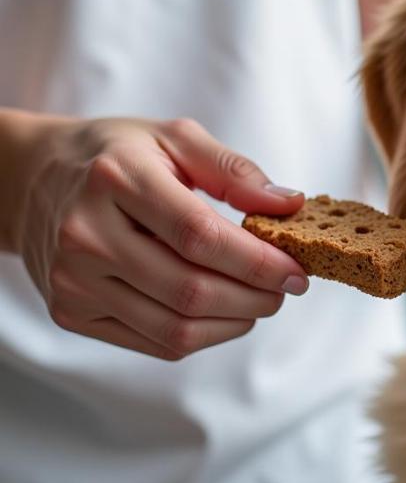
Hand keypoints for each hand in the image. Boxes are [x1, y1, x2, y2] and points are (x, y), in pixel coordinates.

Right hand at [19, 116, 307, 359]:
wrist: (33, 181)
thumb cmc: (116, 157)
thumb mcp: (174, 139)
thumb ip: (234, 170)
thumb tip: (288, 204)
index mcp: (116, 180)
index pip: (200, 236)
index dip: (257, 262)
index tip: (296, 270)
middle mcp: (86, 236)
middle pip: (191, 290)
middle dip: (255, 297)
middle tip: (286, 288)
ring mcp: (74, 281)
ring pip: (176, 328)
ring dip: (235, 322)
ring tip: (260, 301)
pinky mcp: (72, 313)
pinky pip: (155, 343)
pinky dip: (203, 335)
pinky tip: (222, 312)